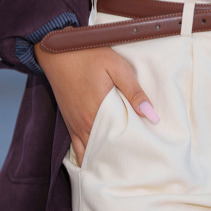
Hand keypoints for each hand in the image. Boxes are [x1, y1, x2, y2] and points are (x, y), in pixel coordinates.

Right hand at [34, 44, 159, 166]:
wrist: (58, 50)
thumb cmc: (89, 56)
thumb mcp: (117, 67)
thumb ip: (134, 92)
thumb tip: (152, 115)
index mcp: (98, 113)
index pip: (119, 141)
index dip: (132, 147)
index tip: (145, 149)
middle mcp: (84, 124)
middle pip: (105, 150)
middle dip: (120, 155)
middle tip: (136, 157)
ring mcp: (74, 125)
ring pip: (90, 153)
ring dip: (104, 157)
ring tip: (120, 160)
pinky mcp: (69, 122)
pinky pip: (77, 149)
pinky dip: (88, 155)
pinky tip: (99, 157)